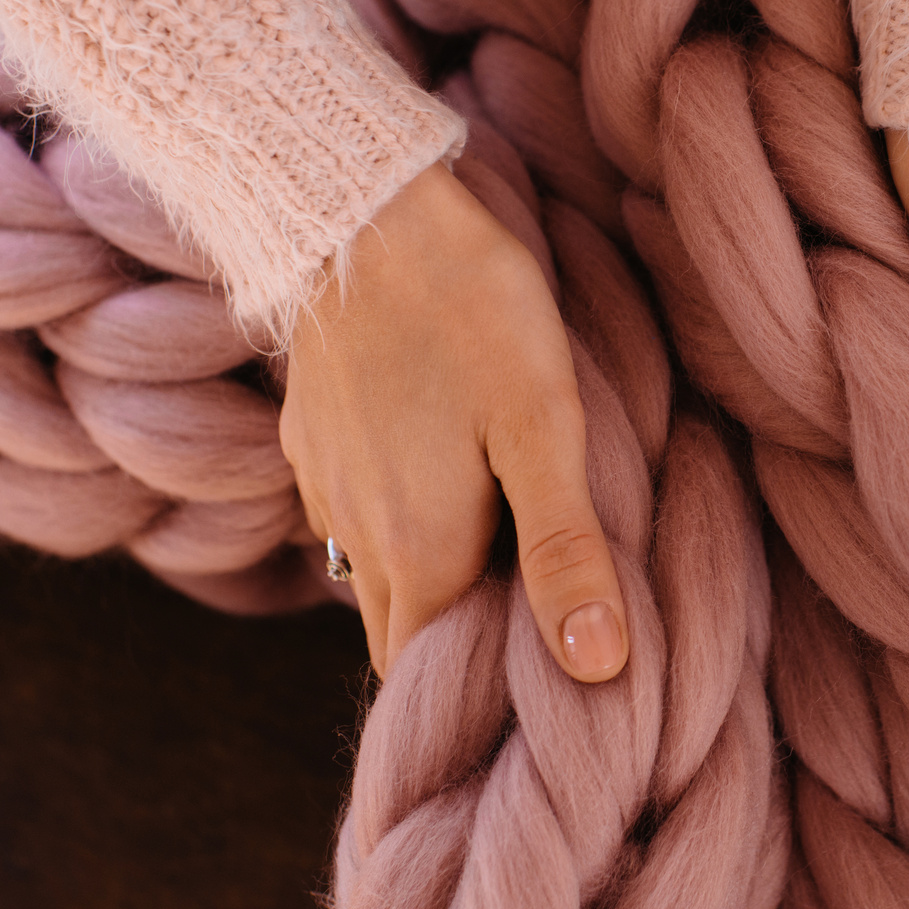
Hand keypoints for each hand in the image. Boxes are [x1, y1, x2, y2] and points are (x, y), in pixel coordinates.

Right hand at [279, 164, 628, 682]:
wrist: (359, 212)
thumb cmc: (470, 312)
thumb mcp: (543, 428)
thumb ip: (566, 550)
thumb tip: (599, 668)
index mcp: (418, 554)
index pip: (433, 680)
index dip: (485, 696)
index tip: (544, 684)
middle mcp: (357, 538)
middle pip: (403, 637)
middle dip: (459, 651)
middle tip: (536, 623)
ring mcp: (322, 486)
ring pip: (375, 575)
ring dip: (430, 583)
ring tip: (506, 548)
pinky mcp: (308, 438)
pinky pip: (351, 514)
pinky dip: (396, 523)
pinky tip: (446, 475)